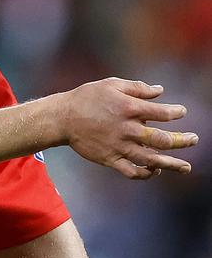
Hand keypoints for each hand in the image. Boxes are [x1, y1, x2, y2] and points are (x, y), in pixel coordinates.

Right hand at [58, 78, 198, 179]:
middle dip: (182, 140)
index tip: (182, 112)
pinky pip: (132, 171)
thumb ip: (138, 87)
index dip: (176, 112)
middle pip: (162, 139)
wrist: (63, 118)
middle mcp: (127, 129)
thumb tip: (160, 91)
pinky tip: (156, 170)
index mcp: (128, 108)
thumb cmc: (87, 97)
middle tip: (194, 139)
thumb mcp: (112, 84)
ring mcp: (119, 146)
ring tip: (186, 167)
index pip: (162, 113)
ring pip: (151, 159)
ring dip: (171, 164)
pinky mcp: (110, 159)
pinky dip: (147, 173)